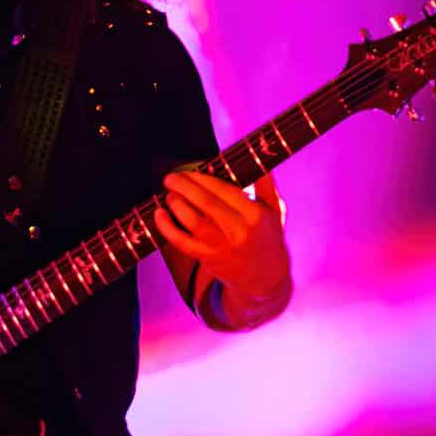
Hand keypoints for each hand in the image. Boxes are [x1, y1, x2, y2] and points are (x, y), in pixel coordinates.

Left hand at [154, 169, 290, 304]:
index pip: (224, 191)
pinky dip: (167, 228)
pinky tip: (159, 214)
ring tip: (169, 193)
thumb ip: (266, 185)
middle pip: (206, 204)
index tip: (190, 171)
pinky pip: (182, 242)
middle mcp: (238, 231)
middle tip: (171, 177)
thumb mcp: (275, 211)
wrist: (265, 279)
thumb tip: (260, 156)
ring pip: (192, 222)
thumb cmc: (268, 238)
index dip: (203, 179)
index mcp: (255, 215)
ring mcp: (221, 247)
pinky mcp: (208, 259)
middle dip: (185, 187)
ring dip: (176, 204)